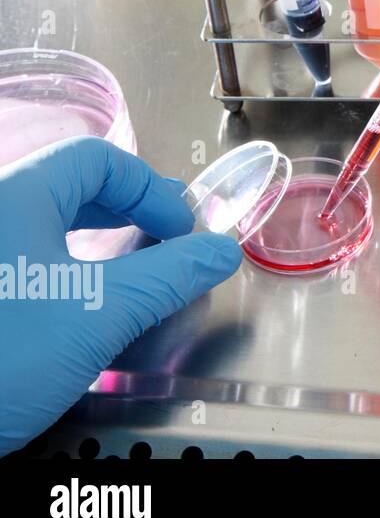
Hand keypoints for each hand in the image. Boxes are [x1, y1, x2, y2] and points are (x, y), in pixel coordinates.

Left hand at [0, 137, 241, 454]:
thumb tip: (220, 252)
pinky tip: (80, 298)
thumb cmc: (2, 358)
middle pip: (69, 185)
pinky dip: (64, 262)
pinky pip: (21, 253)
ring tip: (132, 266)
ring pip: (43, 220)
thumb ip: (168, 277)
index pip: (96, 158)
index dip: (149, 188)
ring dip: (98, 236)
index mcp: (14, 196)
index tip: (179, 230)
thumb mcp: (100, 314)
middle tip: (166, 238)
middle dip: (128, 208)